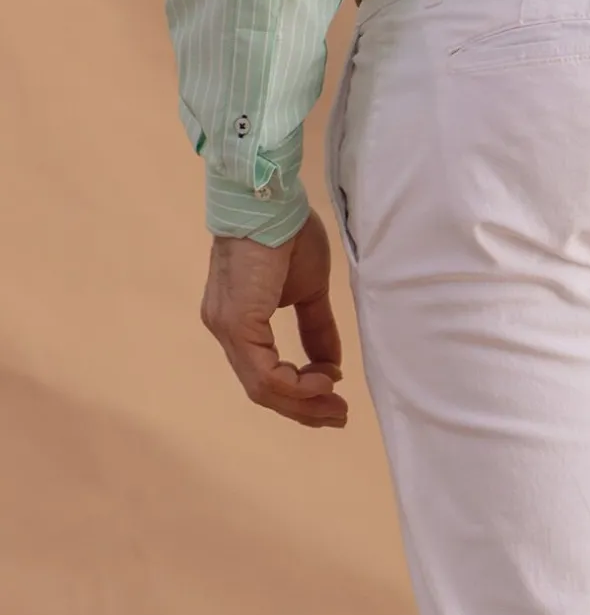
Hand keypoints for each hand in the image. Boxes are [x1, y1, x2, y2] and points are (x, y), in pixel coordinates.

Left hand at [200, 211, 347, 427]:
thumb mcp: (309, 292)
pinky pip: (266, 374)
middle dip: (304, 409)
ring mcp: (227, 327)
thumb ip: (316, 330)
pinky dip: (297, 385)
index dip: (299, 394)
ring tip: (336, 403)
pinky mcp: (237, 323)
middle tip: (339, 415)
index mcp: (238, 320)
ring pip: (263, 388)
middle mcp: (224, 328)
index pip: (263, 374)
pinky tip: (323, 378)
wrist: (271, 199)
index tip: (334, 394)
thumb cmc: (288, 233)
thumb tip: (331, 366)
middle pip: (263, 390)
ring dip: (304, 402)